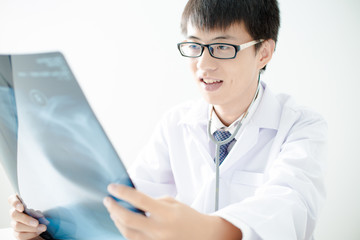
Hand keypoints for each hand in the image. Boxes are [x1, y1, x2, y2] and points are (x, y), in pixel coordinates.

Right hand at [8, 195, 46, 239]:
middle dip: (26, 219)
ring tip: (43, 228)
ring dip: (31, 228)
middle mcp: (15, 213)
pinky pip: (20, 235)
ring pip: (17, 226)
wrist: (40, 227)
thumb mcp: (39, 213)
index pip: (12, 199)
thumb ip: (37, 213)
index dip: (15, 203)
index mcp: (20, 205)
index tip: (22, 207)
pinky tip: (38, 232)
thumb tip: (38, 217)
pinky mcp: (16, 233)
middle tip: (37, 223)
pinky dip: (31, 234)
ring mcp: (14, 223)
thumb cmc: (39, 216)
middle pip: (14, 214)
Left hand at [103, 184, 241, 239]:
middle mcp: (159, 229)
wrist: (204, 236)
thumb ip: (153, 202)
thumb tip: (133, 201)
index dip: (123, 192)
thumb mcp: (173, 202)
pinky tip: (122, 222)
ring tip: (113, 210)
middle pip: (128, 219)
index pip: (139, 200)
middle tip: (107, 200)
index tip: (112, 187)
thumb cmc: (188, 216)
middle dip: (114, 208)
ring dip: (116, 220)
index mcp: (166, 213)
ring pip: (127, 232)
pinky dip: (125, 230)